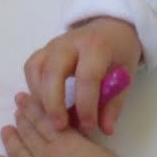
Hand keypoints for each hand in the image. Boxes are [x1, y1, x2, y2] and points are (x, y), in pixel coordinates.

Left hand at [0, 91, 118, 156]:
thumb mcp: (100, 151)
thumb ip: (81, 142)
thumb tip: (70, 136)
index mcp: (64, 143)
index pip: (44, 120)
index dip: (33, 108)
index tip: (24, 98)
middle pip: (30, 134)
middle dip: (22, 119)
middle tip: (16, 109)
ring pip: (19, 154)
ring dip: (11, 140)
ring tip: (5, 130)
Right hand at [23, 17, 140, 134]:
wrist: (110, 27)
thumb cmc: (119, 53)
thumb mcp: (125, 76)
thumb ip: (114, 103)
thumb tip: (105, 129)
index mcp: (97, 46)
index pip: (87, 76)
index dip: (86, 104)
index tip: (89, 125)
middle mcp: (71, 42)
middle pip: (53, 71)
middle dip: (54, 102)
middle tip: (60, 126)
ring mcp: (54, 44)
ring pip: (37, 69)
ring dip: (40, 97)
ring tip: (50, 118)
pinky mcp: (44, 49)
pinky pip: (31, 67)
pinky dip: (33, 87)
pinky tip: (43, 104)